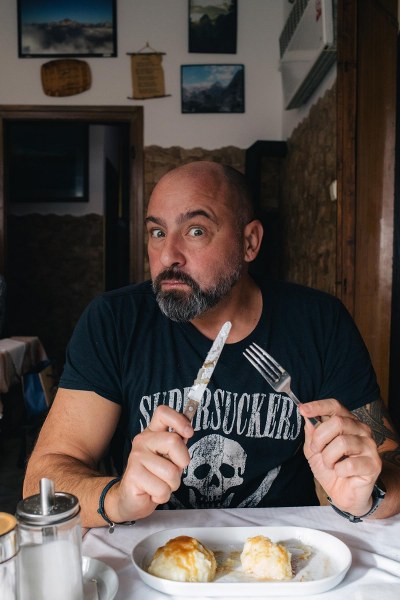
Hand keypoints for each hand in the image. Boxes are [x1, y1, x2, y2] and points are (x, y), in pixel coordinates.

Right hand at [106, 405, 193, 521]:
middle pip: (174, 441)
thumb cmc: (155, 477)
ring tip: (160, 483)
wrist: (131, 499)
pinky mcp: (133, 475)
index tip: (189, 433)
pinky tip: (152, 492)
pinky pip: (162, 488)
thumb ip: (178, 445)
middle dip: (181, 462)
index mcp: (153, 433)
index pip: (163, 413)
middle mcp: (143, 440)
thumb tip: (188, 430)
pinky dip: (162, 495)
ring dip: (172, 484)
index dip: (179, 420)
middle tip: (172, 471)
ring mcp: (136, 456)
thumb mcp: (170, 458)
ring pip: (170, 471)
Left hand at [299, 399, 381, 515]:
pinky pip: (349, 464)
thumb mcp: (314, 450)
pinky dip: (338, 471)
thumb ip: (311, 433)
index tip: (303, 410)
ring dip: (328, 457)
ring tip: (330, 464)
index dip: (318, 406)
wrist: (344, 494)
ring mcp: (369, 446)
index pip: (335, 406)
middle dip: (320, 438)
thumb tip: (306, 416)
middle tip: (316, 450)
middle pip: (337, 422)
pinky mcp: (374, 464)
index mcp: (347, 422)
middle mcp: (361, 430)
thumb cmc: (331, 468)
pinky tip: (341, 473)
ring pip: (342, 443)